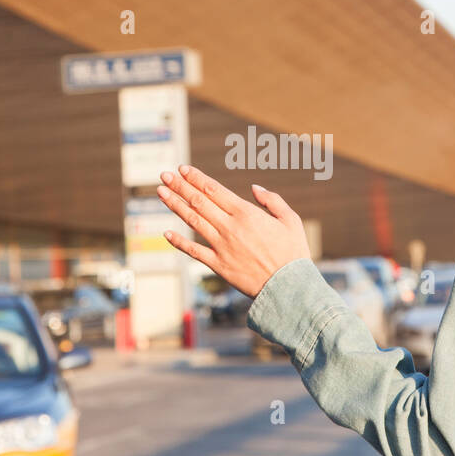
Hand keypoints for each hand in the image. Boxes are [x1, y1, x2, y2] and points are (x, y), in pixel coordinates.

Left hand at [156, 165, 310, 297]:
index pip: (214, 190)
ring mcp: (222, 246)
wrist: (289, 287)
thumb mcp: (290, 220)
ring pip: (192, 221)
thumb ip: (272, 201)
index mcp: (247, 213)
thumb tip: (254, 188)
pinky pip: (194, 251)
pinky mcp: (218, 265)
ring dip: (175, 205)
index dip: (196, 178)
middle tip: (165, 174)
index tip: (183, 169)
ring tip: (161, 192)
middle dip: (180, 186)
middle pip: (199, 201)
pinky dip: (179, 242)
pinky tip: (166, 233)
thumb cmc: (293, 253)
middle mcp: (230, 227)